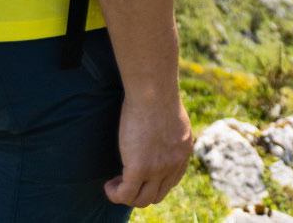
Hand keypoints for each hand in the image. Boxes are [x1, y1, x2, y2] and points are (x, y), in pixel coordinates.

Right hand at [105, 93, 193, 207]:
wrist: (154, 91)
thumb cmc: (157, 95)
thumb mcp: (171, 117)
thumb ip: (168, 132)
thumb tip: (156, 133)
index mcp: (183, 151)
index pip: (171, 182)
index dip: (152, 183)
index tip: (138, 174)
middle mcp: (174, 163)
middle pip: (157, 195)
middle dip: (139, 192)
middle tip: (123, 178)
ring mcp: (159, 168)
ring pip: (141, 200)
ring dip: (125, 195)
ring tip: (115, 182)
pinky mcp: (140, 168)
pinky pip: (125, 195)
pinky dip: (114, 194)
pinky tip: (108, 184)